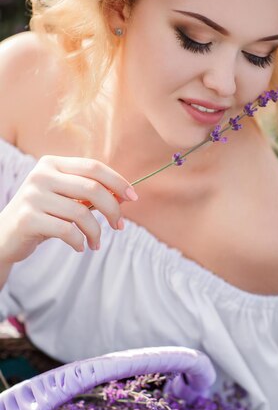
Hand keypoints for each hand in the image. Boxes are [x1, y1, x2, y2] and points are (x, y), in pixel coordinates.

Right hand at [0, 155, 137, 265]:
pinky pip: (67, 230)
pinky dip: (80, 241)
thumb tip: (126, 195)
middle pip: (92, 188)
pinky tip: (80, 246)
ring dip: (96, 231)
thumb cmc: (43, 215)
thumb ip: (91, 194)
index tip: (133, 198)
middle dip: (113, 209)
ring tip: (96, 242)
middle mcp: (41, 175)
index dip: (117, 181)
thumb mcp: (65, 199)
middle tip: (120, 226)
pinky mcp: (28, 218)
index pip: (94, 167)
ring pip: (81, 212)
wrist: (5, 236)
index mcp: (52, 163)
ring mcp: (32, 196)